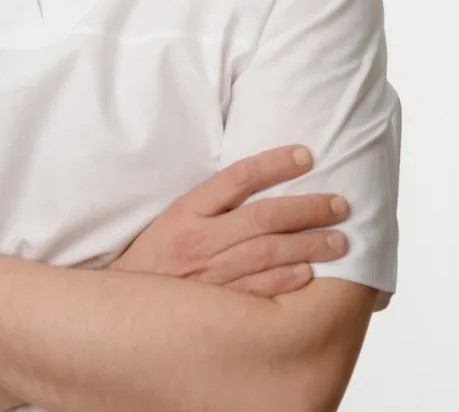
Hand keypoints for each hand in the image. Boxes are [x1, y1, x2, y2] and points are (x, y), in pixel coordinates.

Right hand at [108, 145, 348, 297]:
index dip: (275, 164)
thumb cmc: (154, 257)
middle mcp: (199, 240)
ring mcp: (209, 275)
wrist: (123, 306)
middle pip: (263, 217)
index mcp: (187, 211)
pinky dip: (288, 280)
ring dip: (309, 245)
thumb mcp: (173, 219)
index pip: (237, 177)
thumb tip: (258, 179)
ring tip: (340, 239)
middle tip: (340, 204)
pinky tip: (310, 272)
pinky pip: (260, 291)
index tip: (306, 155)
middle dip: (308, 208)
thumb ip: (211, 204)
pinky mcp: (217, 308)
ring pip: (268, 253)